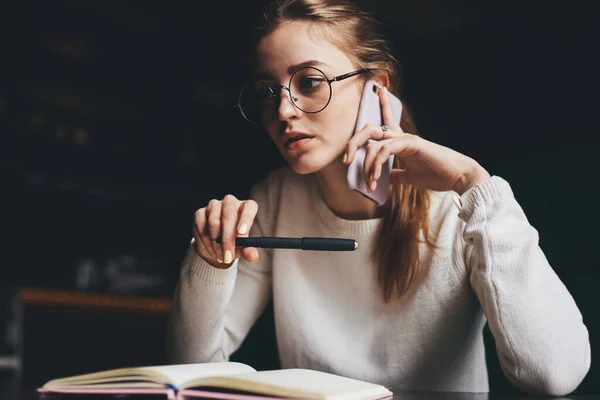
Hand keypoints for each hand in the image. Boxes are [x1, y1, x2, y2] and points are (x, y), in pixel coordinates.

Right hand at [192, 195, 259, 268]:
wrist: (218, 244)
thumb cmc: (236, 242)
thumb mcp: (243, 248)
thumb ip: (248, 251)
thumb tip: (252, 256)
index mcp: (246, 206)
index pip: (249, 206)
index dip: (246, 219)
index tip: (242, 235)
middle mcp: (230, 202)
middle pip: (228, 214)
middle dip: (227, 238)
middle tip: (228, 256)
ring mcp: (214, 205)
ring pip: (213, 221)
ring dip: (216, 243)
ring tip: (220, 256)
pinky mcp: (200, 212)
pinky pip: (201, 227)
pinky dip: (206, 243)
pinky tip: (211, 251)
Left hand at [344, 86, 489, 194]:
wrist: (457, 177)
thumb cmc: (437, 175)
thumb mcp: (410, 176)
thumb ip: (395, 175)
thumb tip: (383, 180)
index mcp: (401, 142)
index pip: (387, 119)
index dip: (382, 104)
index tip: (377, 90)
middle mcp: (401, 136)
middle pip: (369, 129)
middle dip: (353, 142)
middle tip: (346, 160)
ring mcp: (405, 138)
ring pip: (374, 140)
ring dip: (366, 165)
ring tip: (368, 183)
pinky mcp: (411, 144)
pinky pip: (385, 149)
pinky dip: (376, 165)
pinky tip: (376, 178)